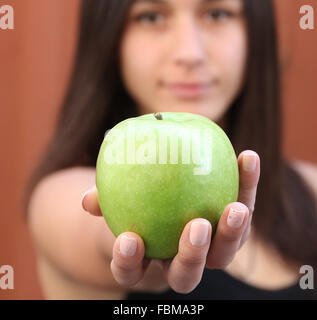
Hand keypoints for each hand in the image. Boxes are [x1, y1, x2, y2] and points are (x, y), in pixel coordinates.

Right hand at [82, 150, 259, 293]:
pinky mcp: (233, 227)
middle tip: (196, 226)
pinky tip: (247, 158)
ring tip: (235, 207)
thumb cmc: (134, 203)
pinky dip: (247, 186)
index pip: (133, 272)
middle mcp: (180, 261)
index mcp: (148, 259)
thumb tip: (88, 199)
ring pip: (223, 254)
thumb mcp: (117, 199)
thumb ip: (103, 200)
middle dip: (192, 255)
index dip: (128, 263)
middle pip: (186, 275)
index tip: (129, 239)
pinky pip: (243, 210)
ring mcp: (210, 249)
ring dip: (232, 233)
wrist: (162, 201)